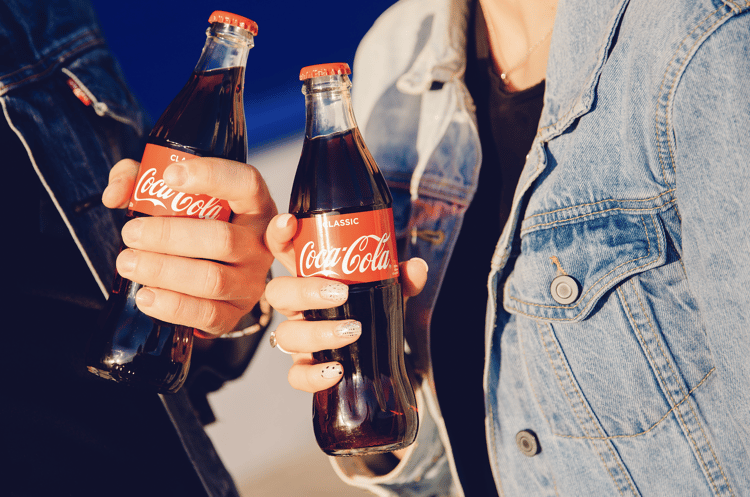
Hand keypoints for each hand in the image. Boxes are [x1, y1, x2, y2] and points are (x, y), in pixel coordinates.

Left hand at [102, 157, 276, 336]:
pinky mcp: (235, 312)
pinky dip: (172, 306)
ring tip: (128, 263)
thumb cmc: (193, 223)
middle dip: (169, 236)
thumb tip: (116, 194)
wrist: (209, 270)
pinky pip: (207, 314)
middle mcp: (260, 243)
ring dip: (164, 271)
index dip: (211, 176)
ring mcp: (251, 281)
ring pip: (213, 279)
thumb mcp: (172, 192)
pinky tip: (146, 295)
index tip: (170, 176)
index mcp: (254, 205)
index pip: (245, 183)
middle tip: (131, 233)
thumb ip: (140, 179)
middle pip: (222, 239)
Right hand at [263, 213, 427, 392]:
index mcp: (311, 277)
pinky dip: (313, 375)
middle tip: (341, 293)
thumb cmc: (373, 311)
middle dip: (304, 291)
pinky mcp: (304, 369)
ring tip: (353, 331)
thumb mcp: (388, 290)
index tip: (291, 223)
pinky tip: (336, 370)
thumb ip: (402, 277)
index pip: (283, 250)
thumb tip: (416, 268)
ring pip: (287, 335)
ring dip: (317, 333)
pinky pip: (296, 375)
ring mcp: (298, 338)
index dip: (279, 234)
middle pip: (278, 292)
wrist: (381, 355)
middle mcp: (297, 306)